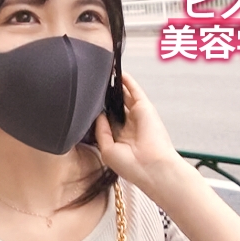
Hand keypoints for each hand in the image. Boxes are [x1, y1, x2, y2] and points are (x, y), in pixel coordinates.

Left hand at [94, 73, 183, 190]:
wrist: (151, 167)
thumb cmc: (131, 165)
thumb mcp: (107, 150)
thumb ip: (101, 131)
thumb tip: (99, 114)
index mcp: (120, 139)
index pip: (107, 121)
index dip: (99, 112)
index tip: (88, 104)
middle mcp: (129, 127)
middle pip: (115, 107)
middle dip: (106, 98)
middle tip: (95, 86)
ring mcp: (138, 116)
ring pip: (125, 97)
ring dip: (116, 86)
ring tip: (104, 75)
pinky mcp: (145, 108)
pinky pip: (135, 91)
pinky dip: (128, 82)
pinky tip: (119, 73)